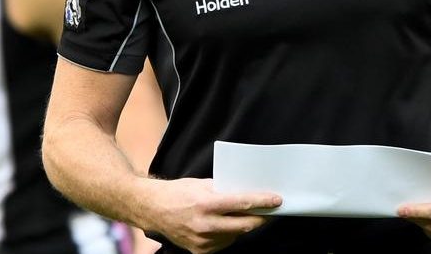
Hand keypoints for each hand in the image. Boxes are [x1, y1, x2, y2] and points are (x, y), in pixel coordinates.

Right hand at [143, 177, 281, 253]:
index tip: (277, 200)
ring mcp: (202, 240)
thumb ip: (224, 189)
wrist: (153, 209)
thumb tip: (246, 191)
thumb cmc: (177, 192)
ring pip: (235, 235)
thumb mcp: (202, 183)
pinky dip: (229, 234)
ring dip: (244, 226)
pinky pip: (223, 243)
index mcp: (206, 203)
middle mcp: (205, 224)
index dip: (262, 202)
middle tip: (270, 211)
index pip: (242, 203)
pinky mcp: (199, 251)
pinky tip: (226, 224)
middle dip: (261, 218)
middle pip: (244, 225)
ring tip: (246, 215)